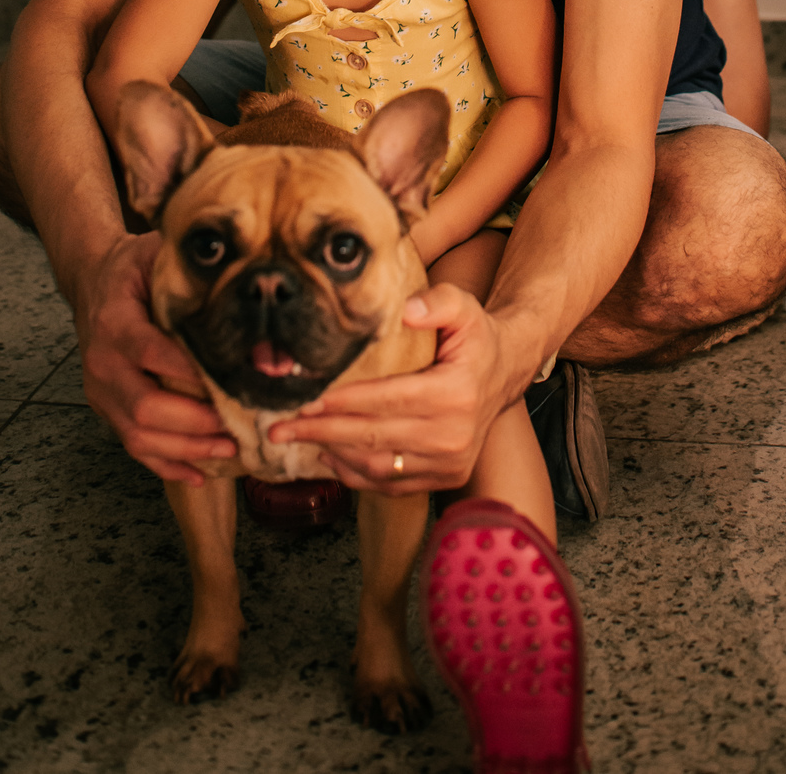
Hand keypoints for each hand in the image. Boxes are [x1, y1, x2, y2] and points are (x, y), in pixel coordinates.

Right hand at [76, 233, 236, 485]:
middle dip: (195, 423)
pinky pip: (134, 446)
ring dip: (187, 449)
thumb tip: (239, 264)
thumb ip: (184, 264)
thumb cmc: (132, 268)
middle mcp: (102, 364)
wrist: (91, 282)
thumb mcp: (153, 253)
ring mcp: (101, 392)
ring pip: (139, 435)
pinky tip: (200, 473)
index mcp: (115, 323)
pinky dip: (168, 464)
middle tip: (238, 425)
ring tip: (230, 450)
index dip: (190, 373)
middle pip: (145, 407)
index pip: (152, 354)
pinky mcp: (106, 409)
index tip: (231, 381)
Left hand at [267, 283, 512, 493]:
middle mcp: (454, 435)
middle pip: (375, 437)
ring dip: (332, 454)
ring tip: (297, 439)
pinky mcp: (444, 477)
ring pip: (378, 466)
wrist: (505, 372)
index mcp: (456, 393)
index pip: (388, 399)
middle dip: (321, 431)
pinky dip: (355, 474)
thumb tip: (406, 311)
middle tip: (280, 427)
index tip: (306, 398)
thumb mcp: (464, 307)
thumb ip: (437, 302)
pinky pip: (391, 483)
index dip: (344, 401)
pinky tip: (328, 456)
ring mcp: (450, 462)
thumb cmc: (476, 337)